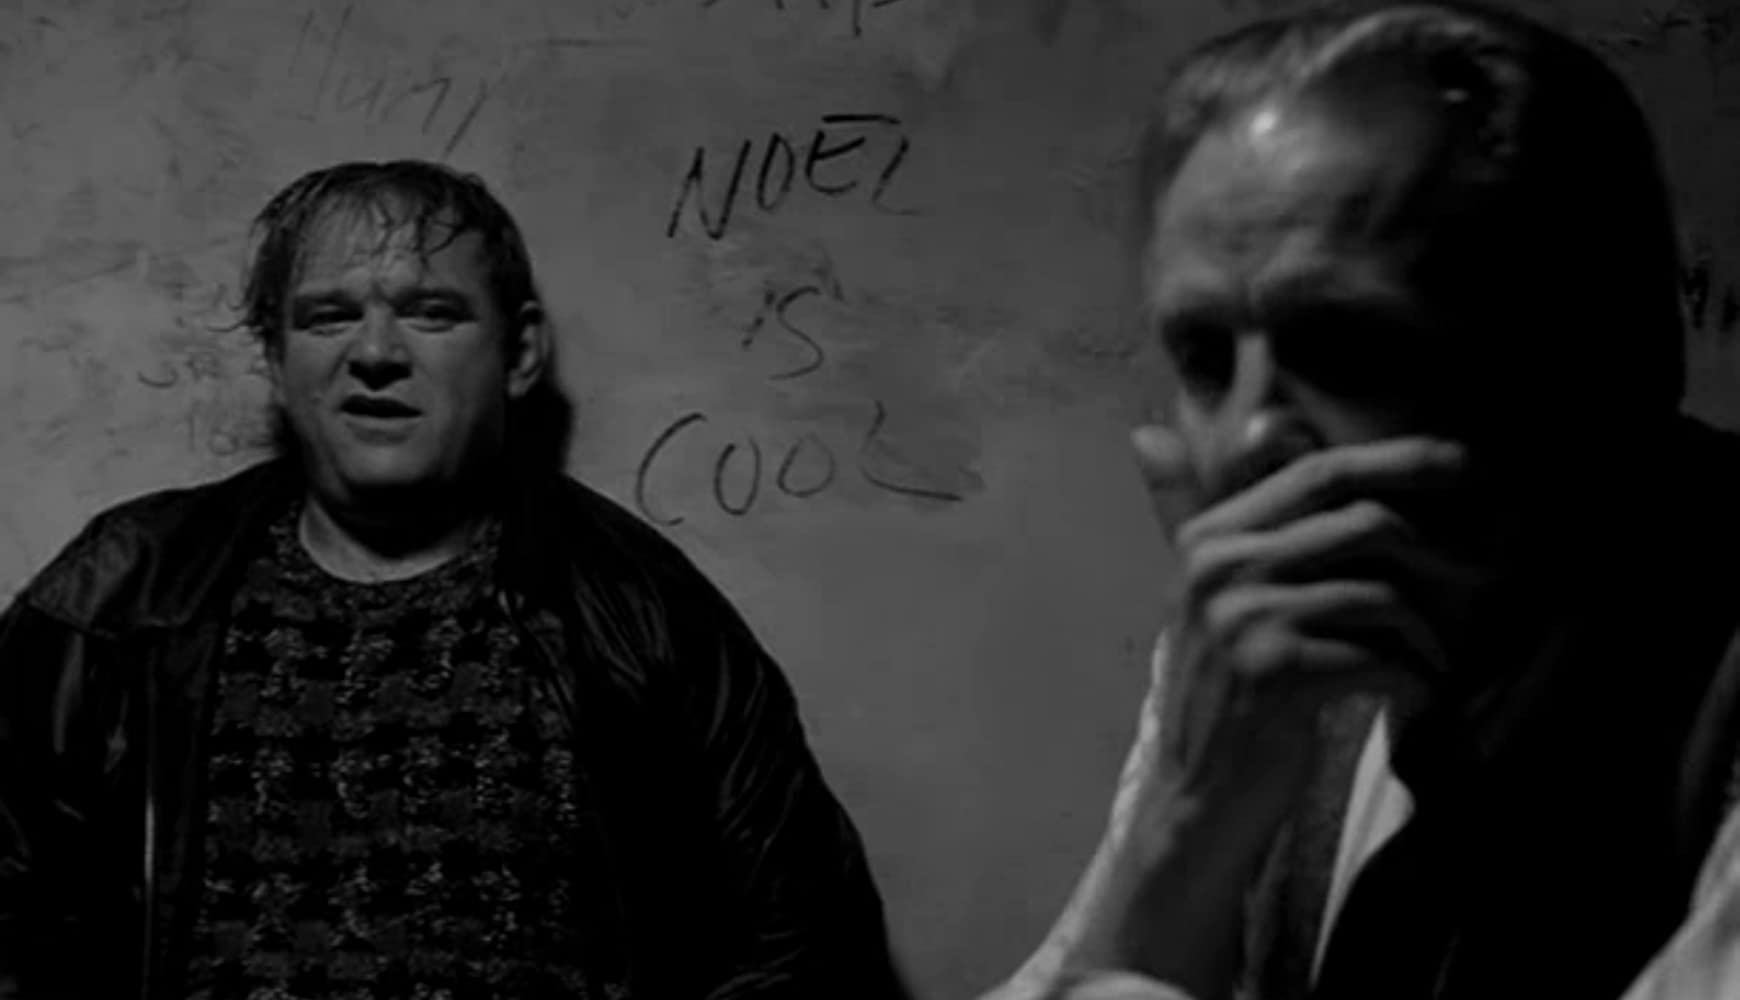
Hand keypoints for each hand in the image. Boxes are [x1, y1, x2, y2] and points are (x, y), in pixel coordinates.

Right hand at [1132, 425, 1482, 804]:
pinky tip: (1414, 695)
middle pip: (1361, 521)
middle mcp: (1219, 567)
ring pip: (1381, 594)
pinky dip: (1414, 678)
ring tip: (1428, 658)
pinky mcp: (1278, 672)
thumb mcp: (1199, 595)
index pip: (1315, 471)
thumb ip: (1186, 511)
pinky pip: (1382, 655)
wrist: (1196, 793)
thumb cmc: (1217, 690)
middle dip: (1430, 549)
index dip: (1395, 459)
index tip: (1457, 462)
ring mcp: (1246, 619)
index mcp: (1206, 537)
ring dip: (1424, 633)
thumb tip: (1146, 433)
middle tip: (1469, 578)